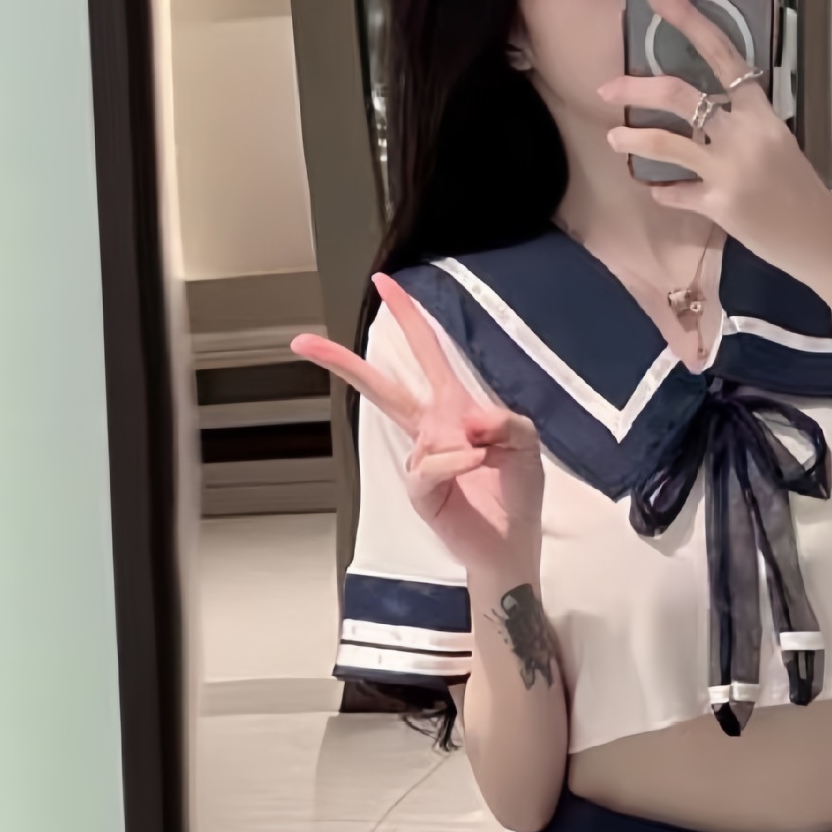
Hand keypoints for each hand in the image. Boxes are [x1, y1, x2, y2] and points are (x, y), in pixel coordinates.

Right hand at [291, 273, 543, 580]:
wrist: (513, 546)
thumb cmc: (516, 494)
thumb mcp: (527, 444)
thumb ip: (508, 421)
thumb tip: (469, 420)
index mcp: (454, 409)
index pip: (428, 355)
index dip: (408, 318)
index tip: (384, 284)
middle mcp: (431, 430)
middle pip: (382, 388)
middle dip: (344, 363)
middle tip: (304, 342)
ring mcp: (422, 461)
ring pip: (425, 434)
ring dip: (462, 446)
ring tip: (488, 462)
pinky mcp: (421, 492)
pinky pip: (430, 464)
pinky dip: (455, 462)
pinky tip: (475, 463)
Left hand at [599, 0, 831, 293]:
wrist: (822, 239)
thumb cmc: (801, 192)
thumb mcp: (778, 145)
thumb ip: (744, 125)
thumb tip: (708, 117)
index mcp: (762, 112)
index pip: (722, 53)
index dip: (688, 22)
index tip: (659, 0)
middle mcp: (744, 134)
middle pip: (679, 94)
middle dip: (637, 86)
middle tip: (608, 87)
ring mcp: (730, 170)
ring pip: (667, 142)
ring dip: (633, 136)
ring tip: (613, 136)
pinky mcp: (720, 205)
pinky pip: (677, 193)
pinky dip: (664, 192)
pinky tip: (658, 191)